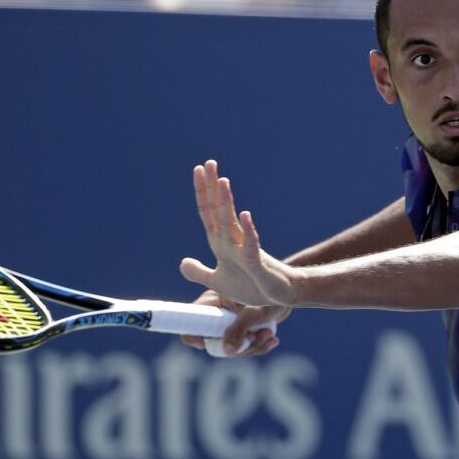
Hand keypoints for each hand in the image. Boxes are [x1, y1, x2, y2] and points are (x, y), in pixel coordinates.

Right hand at [179, 289, 289, 356]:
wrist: (292, 290)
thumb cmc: (272, 294)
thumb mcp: (253, 314)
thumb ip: (239, 332)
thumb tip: (227, 353)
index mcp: (213, 301)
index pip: (190, 319)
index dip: (193, 334)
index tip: (205, 344)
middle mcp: (218, 313)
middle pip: (212, 340)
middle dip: (235, 345)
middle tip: (254, 338)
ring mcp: (230, 322)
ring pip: (230, 347)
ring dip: (251, 346)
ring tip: (269, 335)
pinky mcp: (242, 330)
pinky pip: (243, 346)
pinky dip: (257, 345)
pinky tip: (272, 340)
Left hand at [180, 160, 298, 307]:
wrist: (276, 296)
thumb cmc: (250, 286)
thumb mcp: (217, 281)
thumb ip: (199, 272)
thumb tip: (182, 263)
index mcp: (221, 242)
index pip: (208, 213)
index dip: (202, 192)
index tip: (198, 169)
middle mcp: (232, 240)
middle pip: (219, 210)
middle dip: (214, 187)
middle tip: (210, 162)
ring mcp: (244, 249)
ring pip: (233, 223)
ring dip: (227, 202)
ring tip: (223, 181)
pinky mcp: (256, 263)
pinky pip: (251, 245)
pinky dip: (248, 231)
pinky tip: (245, 215)